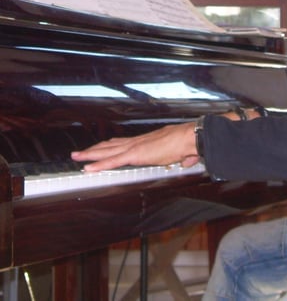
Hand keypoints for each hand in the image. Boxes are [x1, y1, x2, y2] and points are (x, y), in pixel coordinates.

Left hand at [71, 122, 197, 171]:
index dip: (111, 145)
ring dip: (90, 155)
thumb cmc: (189, 143)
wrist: (190, 137)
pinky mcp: (135, 155)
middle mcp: (138, 141)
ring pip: (107, 151)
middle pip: (111, 144)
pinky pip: (112, 161)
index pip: (124, 142)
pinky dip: (99, 165)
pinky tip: (88, 168)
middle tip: (81, 152)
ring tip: (77, 157)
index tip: (102, 147)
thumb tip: (189, 161)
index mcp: (148, 141)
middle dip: (95, 149)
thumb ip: (184, 158)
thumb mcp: (185, 153)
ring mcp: (135, 147)